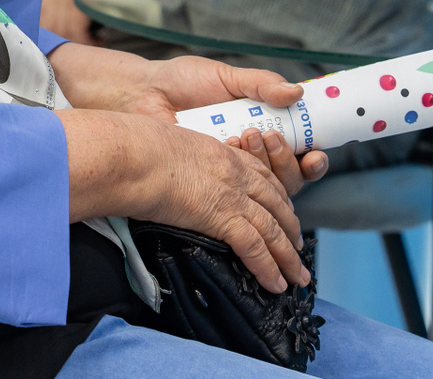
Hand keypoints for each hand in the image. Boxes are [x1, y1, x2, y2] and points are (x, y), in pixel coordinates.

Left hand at [52, 48, 329, 196]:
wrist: (142, 93)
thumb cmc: (182, 82)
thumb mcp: (225, 77)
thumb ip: (261, 83)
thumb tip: (296, 92)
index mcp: (261, 129)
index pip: (299, 153)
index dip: (313, 158)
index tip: (315, 152)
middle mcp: (250, 158)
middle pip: (289, 179)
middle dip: (288, 161)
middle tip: (268, 136)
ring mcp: (229, 176)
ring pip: (267, 192)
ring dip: (266, 167)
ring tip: (245, 135)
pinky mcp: (207, 188)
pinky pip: (234, 199)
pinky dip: (239, 178)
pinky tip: (229, 150)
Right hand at [62, 110, 309, 292]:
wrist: (134, 154)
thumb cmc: (136, 150)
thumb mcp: (167, 147)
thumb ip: (178, 162)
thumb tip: (165, 177)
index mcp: (221, 153)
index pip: (261, 175)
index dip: (277, 196)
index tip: (284, 211)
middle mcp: (234, 172)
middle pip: (275, 203)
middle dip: (291, 229)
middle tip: (299, 249)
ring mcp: (232, 194)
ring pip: (272, 229)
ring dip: (288, 257)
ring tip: (298, 277)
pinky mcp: (222, 216)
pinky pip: (254, 247)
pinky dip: (268, 268)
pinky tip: (276, 284)